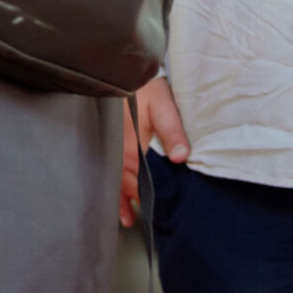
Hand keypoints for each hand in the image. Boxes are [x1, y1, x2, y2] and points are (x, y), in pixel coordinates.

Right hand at [119, 75, 189, 227]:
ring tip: (122, 216)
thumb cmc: (146, 87)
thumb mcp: (162, 105)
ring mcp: (112, 145)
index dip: (136, 195)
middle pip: (118, 180)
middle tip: (128, 222)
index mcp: (129, 143)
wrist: (126, 70)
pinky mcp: (113, 141)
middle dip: (122, 201)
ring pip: (111, 175)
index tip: (142, 211)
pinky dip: (113, 180)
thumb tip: (182, 156)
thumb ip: (172, 130)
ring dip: (116, 194)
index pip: (131, 176)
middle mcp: (117, 147)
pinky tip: (116, 192)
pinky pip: (110, 165)